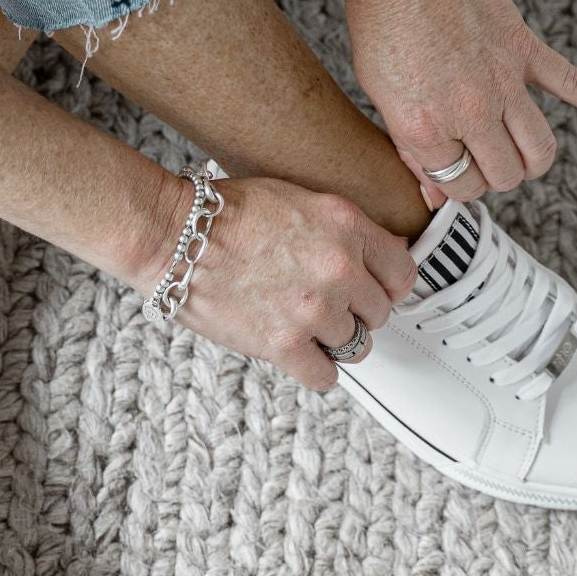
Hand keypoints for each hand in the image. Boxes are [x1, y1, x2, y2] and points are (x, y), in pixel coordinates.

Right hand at [135, 177, 414, 389]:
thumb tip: (383, 252)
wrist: (174, 236)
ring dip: (333, 341)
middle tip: (327, 308)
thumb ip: (344, 229)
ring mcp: (314, 309)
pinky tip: (297, 354)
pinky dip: (314, 370)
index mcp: (346, 226)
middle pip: (378, 313)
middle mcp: (338, 268)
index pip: (402, 272)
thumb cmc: (224, 214)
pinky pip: (325, 376)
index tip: (373, 292)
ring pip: (355, 346)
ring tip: (304, 327)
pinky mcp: (284, 344)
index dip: (386, 286)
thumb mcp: (299, 199)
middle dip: (355, 313)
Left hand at [341, 0, 576, 204]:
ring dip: (532, 160)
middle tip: (482, 158)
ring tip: (520, 153)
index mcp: (424, 129)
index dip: (453, 180)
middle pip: (504, 176)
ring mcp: (503, 82)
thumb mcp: (380, 96)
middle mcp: (469, 113)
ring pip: (540, 150)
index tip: (447, 161)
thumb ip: (411, 144)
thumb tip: (435, 189)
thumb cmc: (380, 27)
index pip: (459, 187)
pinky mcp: (525, 50)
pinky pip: (574, 86)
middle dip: (494, 175)